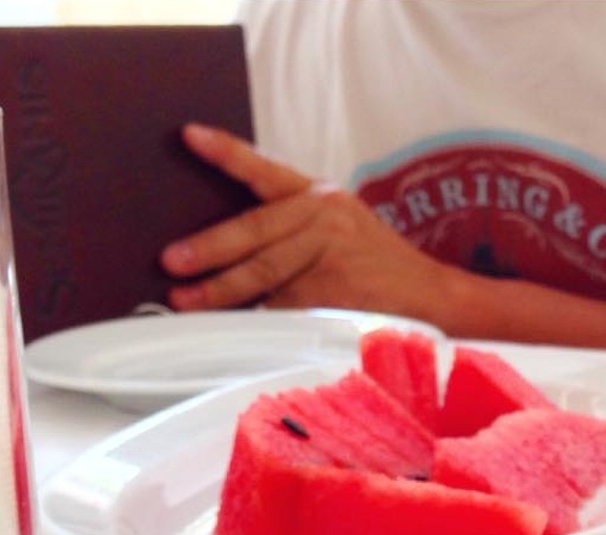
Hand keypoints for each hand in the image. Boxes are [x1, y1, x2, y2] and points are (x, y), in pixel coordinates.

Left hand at [160, 124, 453, 321]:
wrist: (432, 299)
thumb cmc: (378, 268)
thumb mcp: (343, 229)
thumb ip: (297, 228)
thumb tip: (230, 250)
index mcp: (322, 197)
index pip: (267, 171)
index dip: (228, 154)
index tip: (189, 137)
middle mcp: (327, 218)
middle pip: (257, 232)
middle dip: (210, 249)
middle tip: (173, 261)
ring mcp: (334, 256)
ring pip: (266, 273)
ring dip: (223, 290)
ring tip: (188, 301)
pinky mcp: (338, 294)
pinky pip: (286, 308)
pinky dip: (258, 319)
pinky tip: (235, 327)